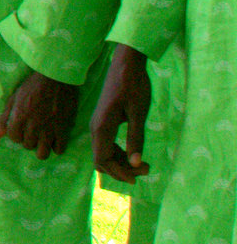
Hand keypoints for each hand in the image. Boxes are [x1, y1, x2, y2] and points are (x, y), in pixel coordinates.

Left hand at [0, 68, 82, 160]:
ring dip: (41, 148)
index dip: (16, 134)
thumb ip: (3, 120)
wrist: (55, 78)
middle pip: (27, 145)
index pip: (13, 138)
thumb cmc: (32, 87)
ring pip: (42, 153)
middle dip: (28, 140)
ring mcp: (49, 128)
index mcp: (19, 117)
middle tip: (33, 132)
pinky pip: (59, 149)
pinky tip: (55, 140)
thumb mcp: (13, 100)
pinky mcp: (64, 128)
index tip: (21, 129)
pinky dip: (56, 148)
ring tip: (43, 141)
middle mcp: (33, 125)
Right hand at [92, 46, 152, 181]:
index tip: (138, 178)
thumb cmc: (134, 86)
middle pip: (102, 159)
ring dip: (121, 163)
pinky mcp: (104, 121)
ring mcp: (98, 124)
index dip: (119, 173)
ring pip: (104, 153)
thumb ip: (136, 138)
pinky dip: (119, 153)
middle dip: (122, 170)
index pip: (103, 159)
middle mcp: (96, 128)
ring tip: (145, 165)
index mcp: (102, 127)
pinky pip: (106, 144)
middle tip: (147, 169)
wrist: (125, 64)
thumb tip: (136, 163)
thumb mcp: (138, 113)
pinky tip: (134, 153)